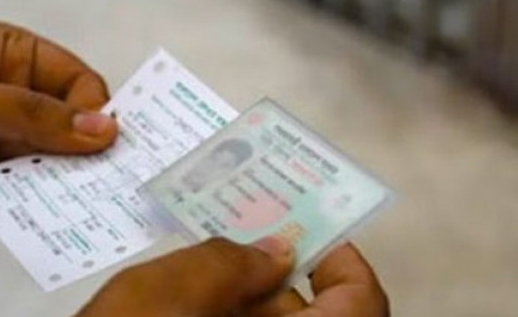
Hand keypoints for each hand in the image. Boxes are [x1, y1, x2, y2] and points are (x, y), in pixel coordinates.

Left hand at [0, 22, 117, 232]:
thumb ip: (32, 114)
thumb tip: (106, 129)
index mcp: (13, 59)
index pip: (78, 82)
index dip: (96, 110)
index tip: (107, 142)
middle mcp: (15, 101)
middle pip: (75, 126)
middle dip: (89, 149)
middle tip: (113, 177)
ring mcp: (2, 146)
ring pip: (58, 165)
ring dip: (71, 181)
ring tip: (91, 202)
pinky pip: (30, 198)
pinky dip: (44, 207)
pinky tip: (58, 218)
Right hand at [76, 239, 387, 316]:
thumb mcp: (172, 292)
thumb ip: (230, 261)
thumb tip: (275, 252)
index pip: (361, 303)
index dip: (340, 257)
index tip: (304, 225)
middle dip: (282, 270)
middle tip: (245, 225)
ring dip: (248, 294)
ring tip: (209, 254)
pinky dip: (226, 316)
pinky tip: (191, 294)